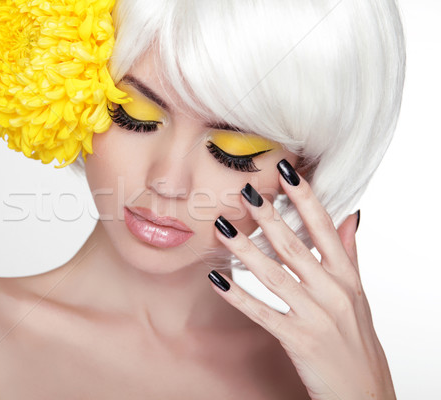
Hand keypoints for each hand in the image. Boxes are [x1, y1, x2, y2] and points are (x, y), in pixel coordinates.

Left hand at [208, 159, 395, 399]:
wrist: (365, 393)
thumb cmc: (357, 341)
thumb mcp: (357, 294)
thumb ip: (349, 254)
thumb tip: (351, 216)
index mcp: (346, 278)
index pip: (324, 228)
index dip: (305, 198)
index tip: (287, 171)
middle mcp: (333, 292)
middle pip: (295, 246)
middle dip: (269, 217)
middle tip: (245, 192)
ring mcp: (315, 316)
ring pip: (275, 275)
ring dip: (246, 250)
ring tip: (222, 229)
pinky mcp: (298, 340)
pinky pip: (262, 313)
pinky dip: (238, 296)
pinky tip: (217, 279)